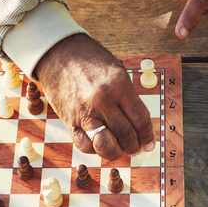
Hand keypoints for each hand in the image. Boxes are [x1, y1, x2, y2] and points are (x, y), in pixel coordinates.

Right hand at [34, 34, 154, 160]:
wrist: (58, 53)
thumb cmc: (89, 60)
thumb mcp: (116, 71)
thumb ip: (127, 96)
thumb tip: (139, 125)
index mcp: (119, 85)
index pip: (140, 118)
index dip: (147, 136)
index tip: (148, 144)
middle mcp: (103, 100)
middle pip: (126, 135)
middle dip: (134, 146)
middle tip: (134, 147)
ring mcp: (85, 112)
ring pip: (106, 146)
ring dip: (115, 152)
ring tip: (118, 148)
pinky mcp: (70, 121)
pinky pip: (85, 145)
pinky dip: (94, 149)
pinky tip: (98, 142)